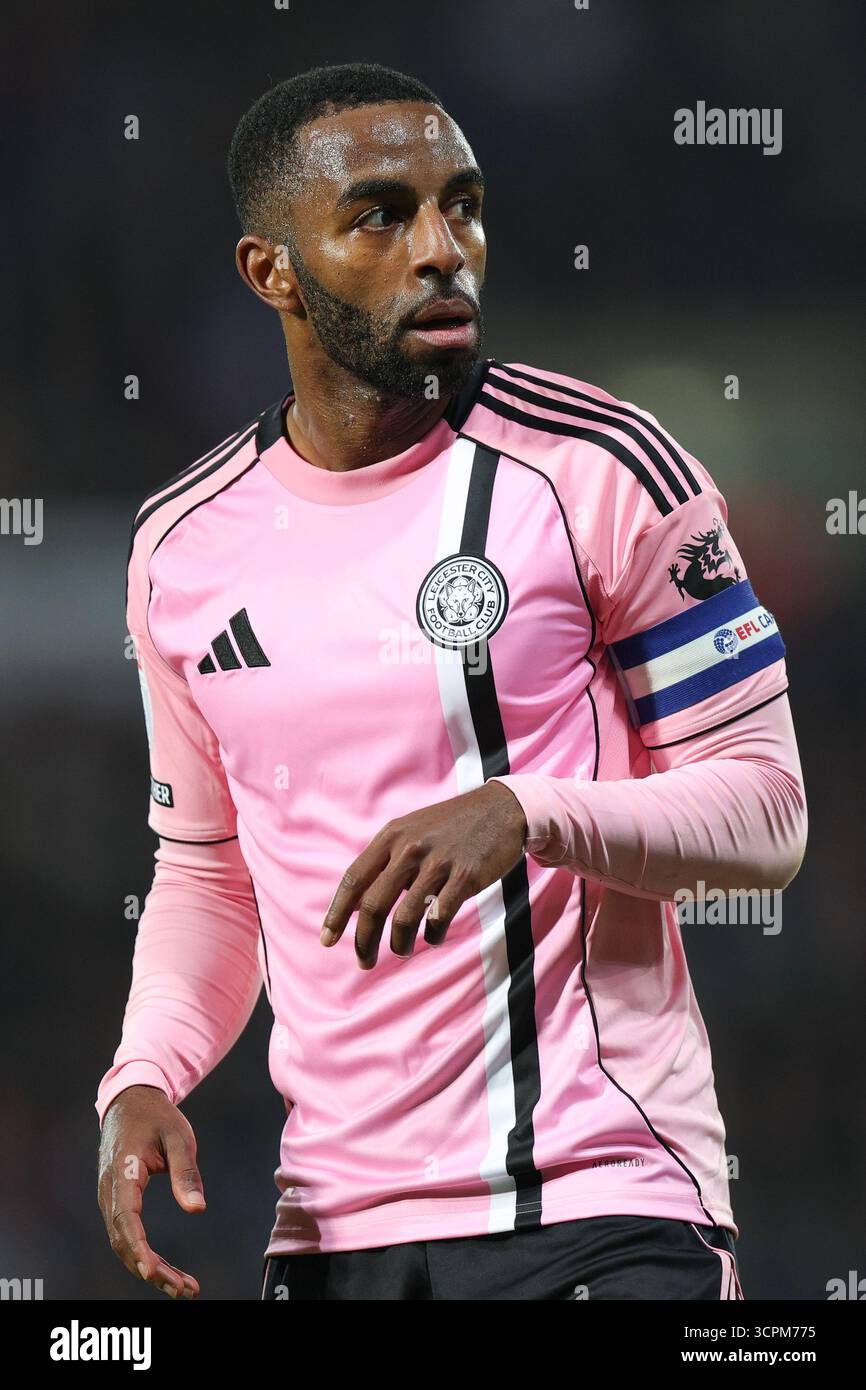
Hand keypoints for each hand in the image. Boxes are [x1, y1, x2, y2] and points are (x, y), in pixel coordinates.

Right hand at [97, 1084, 204, 1298]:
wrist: (131, 1101)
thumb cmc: (157, 1118)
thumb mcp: (179, 1137)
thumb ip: (186, 1173)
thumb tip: (198, 1210)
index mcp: (123, 1173)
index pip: (125, 1218)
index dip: (138, 1247)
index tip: (151, 1271)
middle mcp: (110, 1191)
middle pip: (124, 1241)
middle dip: (151, 1269)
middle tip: (184, 1289)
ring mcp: (110, 1199)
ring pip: (124, 1244)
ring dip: (150, 1268)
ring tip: (183, 1288)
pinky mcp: (117, 1202)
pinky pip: (127, 1235)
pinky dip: (145, 1256)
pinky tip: (167, 1270)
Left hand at [320, 779, 527, 968]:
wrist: (500, 809)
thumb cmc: (450, 826)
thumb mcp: (410, 831)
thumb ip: (383, 862)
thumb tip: (356, 904)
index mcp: (391, 837)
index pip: (353, 880)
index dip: (337, 913)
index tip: (327, 940)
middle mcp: (410, 848)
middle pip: (374, 904)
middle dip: (364, 940)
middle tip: (364, 961)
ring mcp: (438, 862)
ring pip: (405, 917)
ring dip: (399, 944)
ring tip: (402, 952)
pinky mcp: (466, 876)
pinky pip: (440, 917)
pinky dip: (433, 935)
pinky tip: (433, 937)